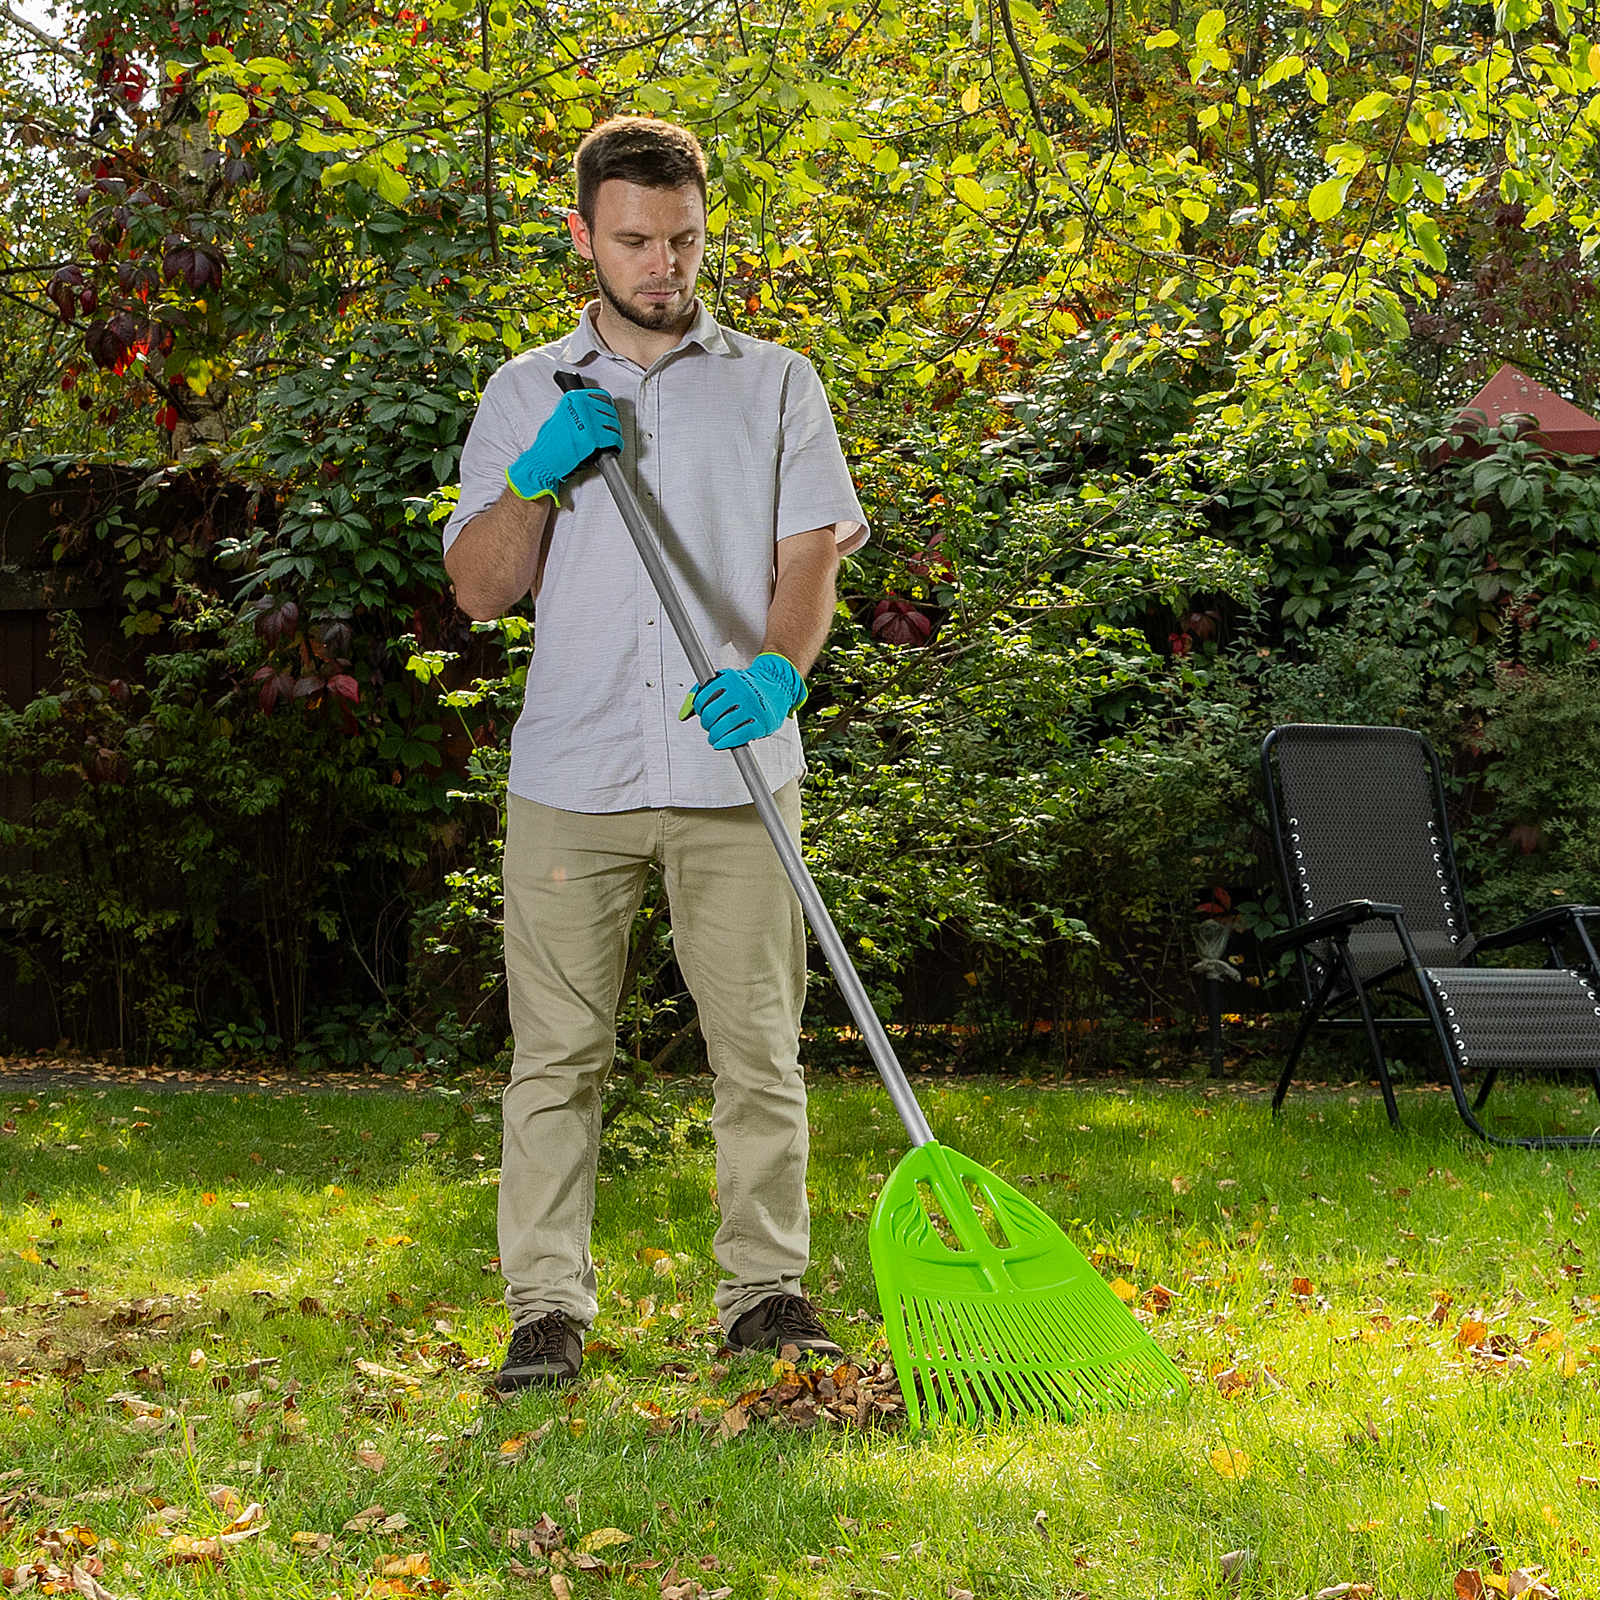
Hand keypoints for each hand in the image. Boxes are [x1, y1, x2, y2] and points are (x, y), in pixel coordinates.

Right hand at [506, 388, 622, 500]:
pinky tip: (610, 449)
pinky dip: (616, 446)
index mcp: (574, 398)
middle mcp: (583, 407)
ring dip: (613, 435)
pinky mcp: (595, 439)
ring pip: (615, 426)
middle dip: (610, 423)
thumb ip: (577, 410)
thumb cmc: (549, 443)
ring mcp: (590, 422)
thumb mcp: (560, 416)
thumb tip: (592, 411)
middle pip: (610, 412)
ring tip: (607, 441)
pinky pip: (615, 440)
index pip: (603, 397)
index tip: (607, 413)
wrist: (543, 460)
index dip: (607, 407)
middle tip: (606, 431)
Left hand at [682, 653, 807, 749]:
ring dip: (714, 735)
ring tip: (714, 737)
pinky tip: (721, 743)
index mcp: (730, 679)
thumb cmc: (747, 686)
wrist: (778, 686)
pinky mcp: (761, 723)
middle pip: (711, 713)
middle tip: (709, 726)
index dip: (699, 709)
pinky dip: (726, 742)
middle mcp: (741, 692)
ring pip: (723, 726)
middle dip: (706, 723)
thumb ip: (700, 693)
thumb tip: (683, 714)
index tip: (702, 712)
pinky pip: (739, 736)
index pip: (703, 698)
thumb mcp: (723, 681)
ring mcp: (752, 708)